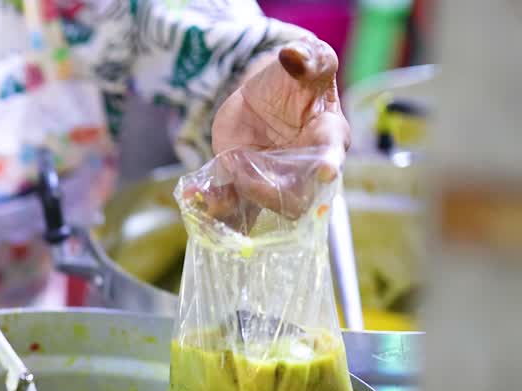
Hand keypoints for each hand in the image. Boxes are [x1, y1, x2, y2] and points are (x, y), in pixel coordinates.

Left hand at [206, 38, 350, 221]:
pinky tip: (190, 194)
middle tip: (245, 177)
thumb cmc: (296, 79)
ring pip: (261, 205)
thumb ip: (309, 58)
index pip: (331, 151)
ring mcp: (274, 179)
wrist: (265, 95)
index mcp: (328, 135)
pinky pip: (231, 200)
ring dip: (237, 203)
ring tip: (213, 199)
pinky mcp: (244, 181)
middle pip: (296, 196)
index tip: (326, 171)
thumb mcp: (309, 61)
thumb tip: (294, 54)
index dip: (329, 162)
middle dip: (272, 192)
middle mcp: (305, 167)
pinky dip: (213, 202)